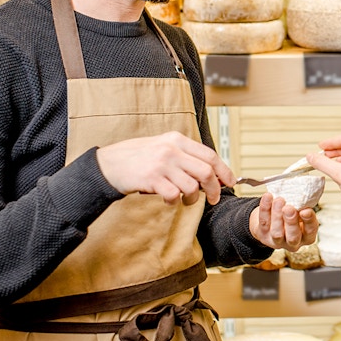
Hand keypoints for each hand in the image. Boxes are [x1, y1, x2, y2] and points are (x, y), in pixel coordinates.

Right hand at [96, 131, 235, 205]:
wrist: (110, 163)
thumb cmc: (138, 157)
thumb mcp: (163, 147)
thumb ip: (185, 156)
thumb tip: (212, 173)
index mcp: (177, 139)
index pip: (210, 154)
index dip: (224, 170)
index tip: (230, 182)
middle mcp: (171, 149)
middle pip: (206, 171)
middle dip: (214, 189)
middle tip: (213, 199)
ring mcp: (162, 164)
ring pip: (192, 186)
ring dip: (192, 199)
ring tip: (184, 200)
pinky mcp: (152, 178)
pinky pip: (174, 195)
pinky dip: (175, 201)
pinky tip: (168, 199)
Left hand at [249, 193, 317, 251]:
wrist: (269, 220)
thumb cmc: (288, 214)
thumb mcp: (299, 210)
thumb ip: (301, 205)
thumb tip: (305, 191)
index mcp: (306, 236)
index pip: (311, 230)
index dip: (309, 221)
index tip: (305, 210)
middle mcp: (293, 242)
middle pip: (293, 237)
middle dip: (291, 221)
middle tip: (289, 208)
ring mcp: (277, 241)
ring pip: (277, 232)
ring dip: (277, 215)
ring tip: (279, 200)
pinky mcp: (263, 235)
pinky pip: (264, 222)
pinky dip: (265, 209)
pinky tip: (268, 197)